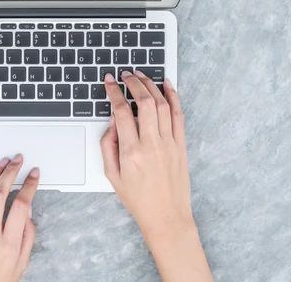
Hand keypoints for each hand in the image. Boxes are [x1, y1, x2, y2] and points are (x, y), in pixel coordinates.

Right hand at [100, 71, 191, 233]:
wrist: (166, 216)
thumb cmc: (138, 199)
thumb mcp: (112, 175)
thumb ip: (108, 145)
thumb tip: (112, 123)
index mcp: (131, 152)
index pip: (122, 111)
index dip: (114, 91)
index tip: (110, 81)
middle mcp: (152, 144)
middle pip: (144, 102)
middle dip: (133, 82)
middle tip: (126, 74)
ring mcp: (169, 144)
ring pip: (162, 104)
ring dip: (151, 86)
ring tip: (142, 76)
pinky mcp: (181, 146)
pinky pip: (178, 115)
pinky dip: (173, 97)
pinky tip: (167, 85)